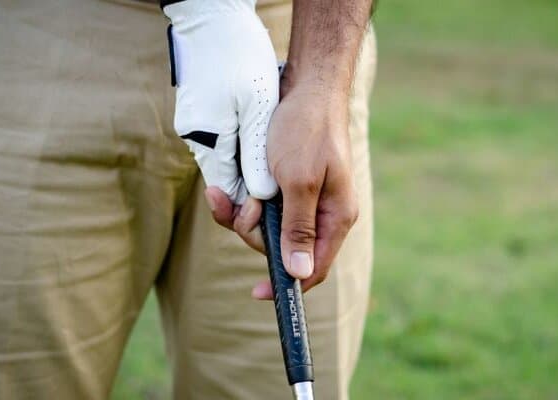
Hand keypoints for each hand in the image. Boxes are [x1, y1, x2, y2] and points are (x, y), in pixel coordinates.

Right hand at [165, 0, 277, 203]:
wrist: (211, 14)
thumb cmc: (238, 54)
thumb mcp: (257, 105)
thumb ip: (257, 153)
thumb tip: (263, 195)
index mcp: (208, 141)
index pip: (229, 192)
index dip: (253, 204)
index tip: (278, 202)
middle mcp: (196, 139)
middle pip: (227, 177)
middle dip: (254, 184)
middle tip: (284, 179)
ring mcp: (195, 125)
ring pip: (227, 158)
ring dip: (251, 161)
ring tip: (279, 152)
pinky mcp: (200, 113)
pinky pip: (224, 140)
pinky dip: (244, 143)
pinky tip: (263, 132)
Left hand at [208, 82, 358, 299]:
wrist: (305, 88)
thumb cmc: (307, 131)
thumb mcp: (299, 181)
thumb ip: (299, 228)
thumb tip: (300, 273)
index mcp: (334, 217)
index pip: (314, 267)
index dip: (287, 283)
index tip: (258, 292)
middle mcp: (320, 214)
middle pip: (284, 249)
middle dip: (255, 233)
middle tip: (243, 208)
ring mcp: (303, 200)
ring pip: (267, 228)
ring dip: (243, 215)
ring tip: (225, 194)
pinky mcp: (286, 186)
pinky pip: (261, 207)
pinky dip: (241, 202)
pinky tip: (222, 191)